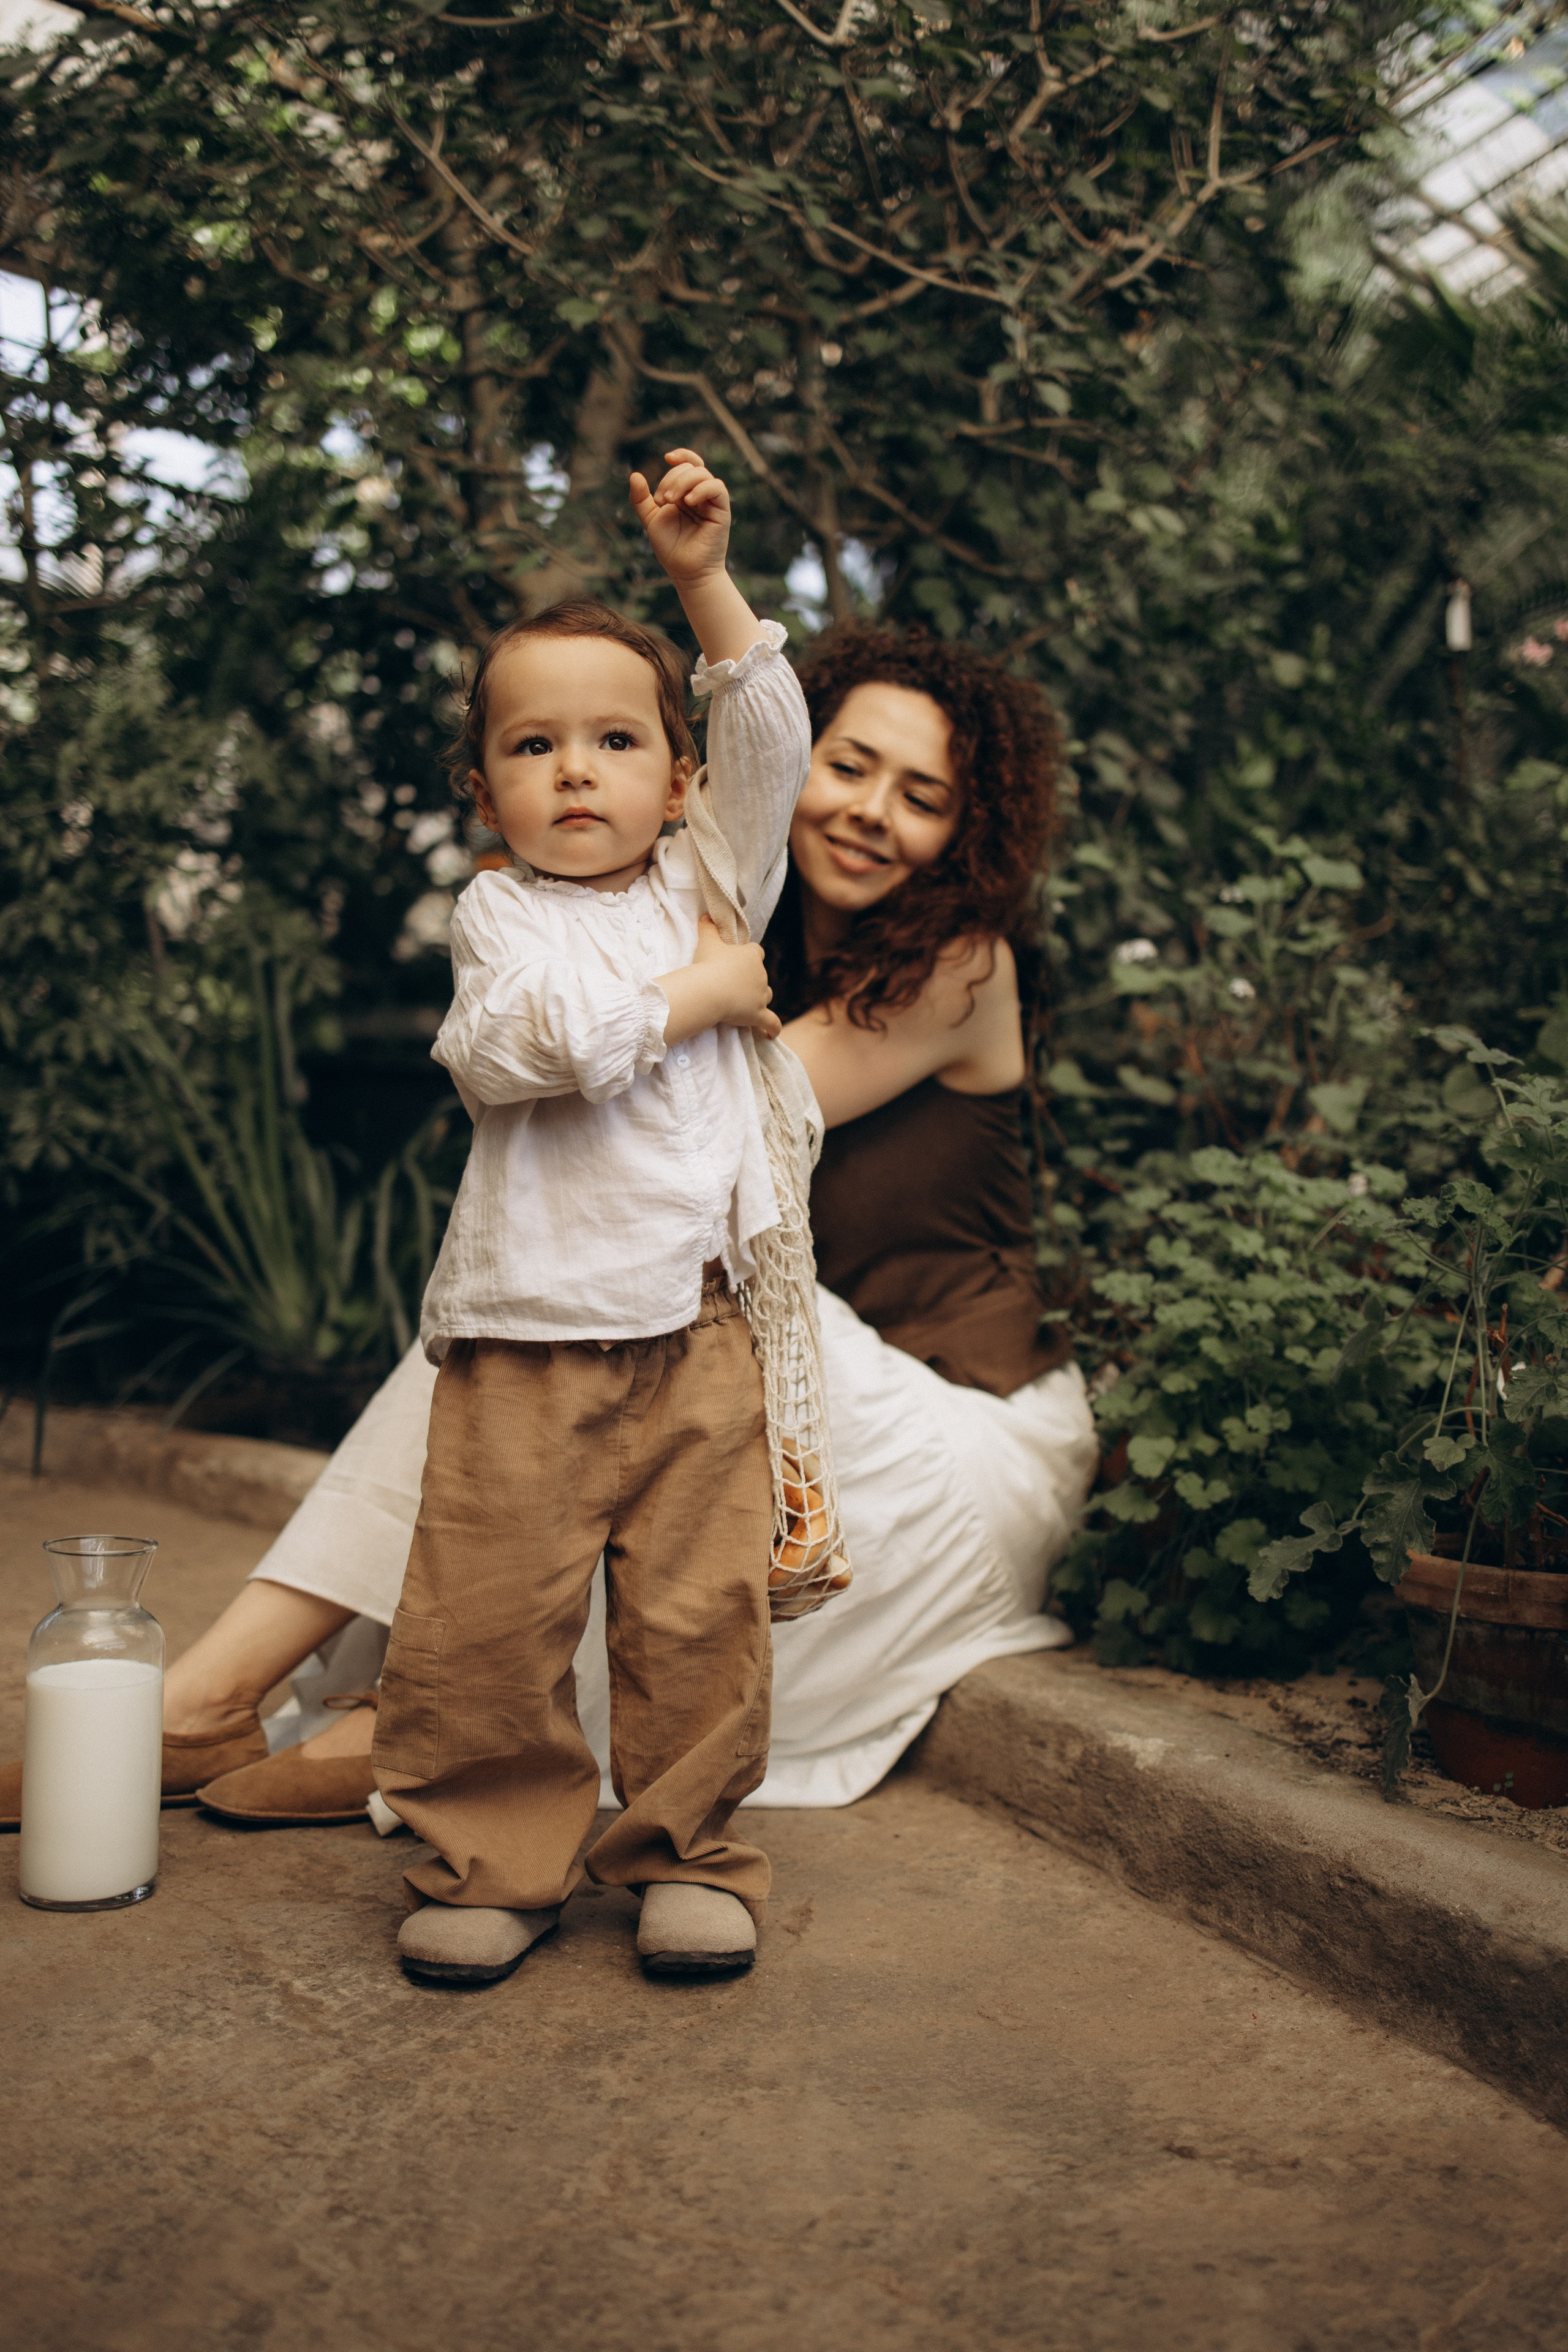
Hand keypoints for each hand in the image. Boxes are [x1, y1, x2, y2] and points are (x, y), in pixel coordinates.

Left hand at [629, 448, 730, 592]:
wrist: (687, 573)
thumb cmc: (671, 549)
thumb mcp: (651, 520)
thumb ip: (641, 500)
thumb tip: (635, 474)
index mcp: (685, 493)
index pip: (688, 464)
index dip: (681, 455)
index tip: (667, 458)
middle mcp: (699, 495)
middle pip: (690, 468)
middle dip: (672, 478)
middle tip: (662, 500)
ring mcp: (711, 502)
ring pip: (703, 474)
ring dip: (683, 481)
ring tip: (670, 501)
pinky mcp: (722, 511)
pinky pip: (717, 488)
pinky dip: (702, 488)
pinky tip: (689, 501)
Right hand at [693, 915, 779, 1037]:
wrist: (709, 990)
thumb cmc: (708, 964)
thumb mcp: (707, 941)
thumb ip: (708, 927)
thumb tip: (707, 915)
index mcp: (751, 956)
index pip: (756, 952)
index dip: (748, 956)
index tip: (736, 961)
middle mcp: (761, 974)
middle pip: (761, 976)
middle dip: (750, 980)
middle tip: (731, 985)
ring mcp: (761, 995)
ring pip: (766, 996)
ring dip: (758, 999)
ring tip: (744, 1004)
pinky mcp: (759, 1014)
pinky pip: (772, 1022)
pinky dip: (772, 1028)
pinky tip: (770, 1034)